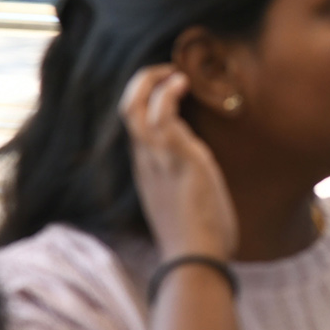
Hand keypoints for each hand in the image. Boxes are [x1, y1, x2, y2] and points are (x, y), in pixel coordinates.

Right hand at [120, 65, 238, 260]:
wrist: (196, 259)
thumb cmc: (198, 237)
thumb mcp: (185, 201)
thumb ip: (185, 182)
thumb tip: (202, 178)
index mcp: (147, 170)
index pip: (134, 125)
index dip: (145, 100)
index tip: (167, 85)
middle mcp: (145, 161)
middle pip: (127, 110)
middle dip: (142, 82)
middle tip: (167, 70)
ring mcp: (158, 159)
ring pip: (137, 107)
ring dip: (153, 80)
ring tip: (176, 70)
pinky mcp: (178, 158)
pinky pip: (162, 116)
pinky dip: (169, 93)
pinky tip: (184, 81)